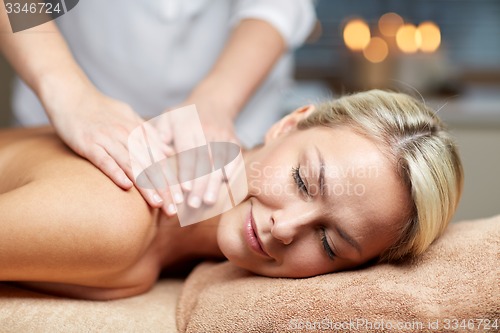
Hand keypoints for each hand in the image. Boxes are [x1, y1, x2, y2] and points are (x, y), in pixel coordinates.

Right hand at [45, 83, 171, 210]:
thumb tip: (169, 152)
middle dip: (163, 188)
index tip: (180, 200)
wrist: (72, 94)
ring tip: (157, 203)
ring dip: (145, 185)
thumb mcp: (131, 118)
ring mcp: (107, 139)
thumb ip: (150, 136)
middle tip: (173, 209)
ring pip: (131, 164)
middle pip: (149, 165)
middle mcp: (126, 136)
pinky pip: (104, 159)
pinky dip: (115, 172)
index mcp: (138, 132)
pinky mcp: (88, 143)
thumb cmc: (102, 109)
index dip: (170, 180)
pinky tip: (125, 186)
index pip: (158, 160)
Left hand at [155, 97, 239, 208]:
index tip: (185, 188)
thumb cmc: (184, 115)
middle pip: (205, 160)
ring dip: (214, 184)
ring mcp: (223, 137)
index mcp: (187, 126)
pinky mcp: (234, 142)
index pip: (188, 150)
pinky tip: (227, 189)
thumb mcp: (168, 116)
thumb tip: (160, 146)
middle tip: (194, 204)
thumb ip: (160, 131)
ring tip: (209, 201)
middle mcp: (207, 131)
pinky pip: (235, 159)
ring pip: (220, 163)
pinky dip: (232, 175)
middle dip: (200, 184)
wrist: (214, 101)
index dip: (188, 170)